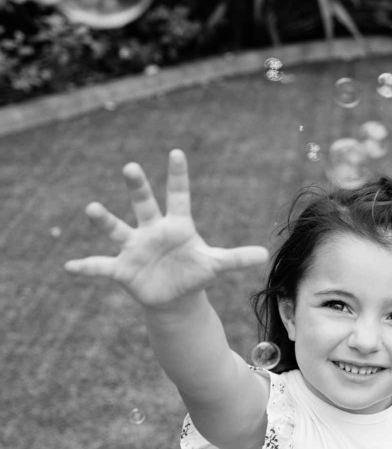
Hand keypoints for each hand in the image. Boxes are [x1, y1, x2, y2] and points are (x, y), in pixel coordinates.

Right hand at [64, 149, 267, 310]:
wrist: (173, 297)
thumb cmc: (194, 273)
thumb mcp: (216, 266)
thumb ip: (236, 259)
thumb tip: (264, 255)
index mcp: (177, 225)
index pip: (178, 195)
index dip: (178, 175)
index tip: (177, 152)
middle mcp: (152, 231)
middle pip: (144, 204)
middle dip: (138, 187)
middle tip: (131, 167)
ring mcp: (135, 248)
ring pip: (117, 229)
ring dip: (104, 220)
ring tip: (91, 208)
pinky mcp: (122, 269)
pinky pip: (101, 266)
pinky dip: (86, 267)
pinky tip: (69, 266)